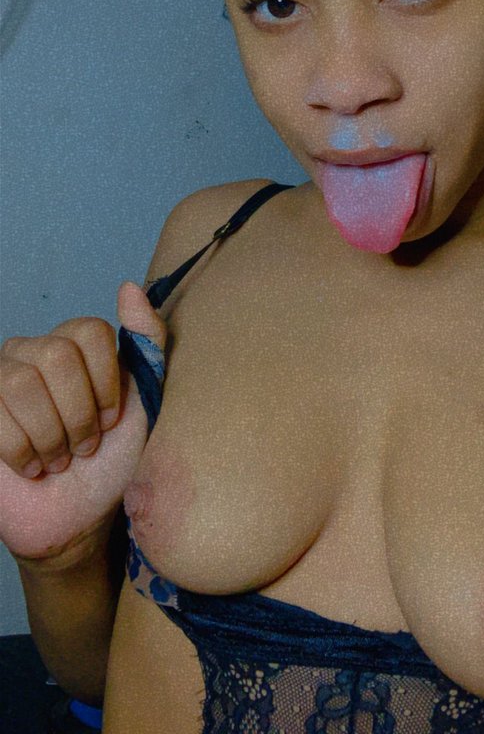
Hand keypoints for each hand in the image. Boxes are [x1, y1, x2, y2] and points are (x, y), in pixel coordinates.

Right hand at [0, 283, 166, 561]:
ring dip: (49, 435)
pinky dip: (22, 451)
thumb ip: (148, 340)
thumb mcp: (147, 400)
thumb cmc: (116, 460)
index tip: (113, 419)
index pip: (89, 330)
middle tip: (85, 447)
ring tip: (59, 459)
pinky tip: (33, 468)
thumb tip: (129, 287)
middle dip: (77, 413)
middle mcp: (36, 350)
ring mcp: (2, 377)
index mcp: (78, 344)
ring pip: (21, 382)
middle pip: (56, 355)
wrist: (80, 518)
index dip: (104, 381)